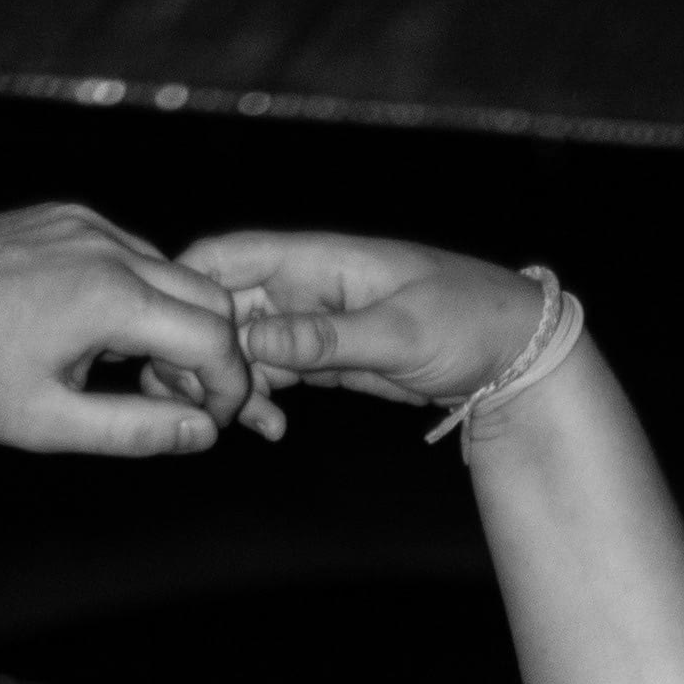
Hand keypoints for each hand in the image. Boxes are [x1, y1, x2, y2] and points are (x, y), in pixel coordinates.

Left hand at [0, 203, 266, 456]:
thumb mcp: (53, 424)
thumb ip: (140, 430)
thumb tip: (202, 432)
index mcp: (109, 297)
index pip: (214, 337)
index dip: (230, 386)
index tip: (215, 419)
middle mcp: (103, 245)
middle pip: (207, 295)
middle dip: (212, 352)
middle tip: (182, 400)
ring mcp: (81, 223)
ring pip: (170, 271)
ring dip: (173, 322)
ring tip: (133, 371)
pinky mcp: (60, 216)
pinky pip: (127, 250)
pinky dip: (136, 292)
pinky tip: (100, 332)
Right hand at [178, 227, 560, 423]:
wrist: (510, 352)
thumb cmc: (465, 321)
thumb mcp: (398, 333)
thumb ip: (326, 338)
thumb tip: (255, 339)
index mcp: (316, 259)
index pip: (227, 256)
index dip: (187, 288)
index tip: (173, 339)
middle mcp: (302, 285)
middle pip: (222, 305)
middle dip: (203, 349)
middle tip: (209, 399)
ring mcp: (309, 321)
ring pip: (241, 347)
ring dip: (232, 384)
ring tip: (244, 421)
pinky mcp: (322, 356)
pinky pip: (271, 373)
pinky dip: (260, 399)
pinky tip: (269, 428)